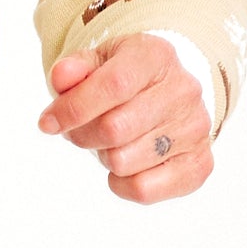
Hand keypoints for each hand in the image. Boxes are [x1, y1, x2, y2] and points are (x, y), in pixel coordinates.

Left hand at [40, 31, 213, 203]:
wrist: (167, 96)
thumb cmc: (124, 80)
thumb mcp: (97, 63)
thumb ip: (74, 68)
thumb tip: (61, 77)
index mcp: (156, 57)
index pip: (112, 85)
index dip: (73, 109)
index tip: (48, 122)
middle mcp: (184, 91)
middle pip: (114, 129)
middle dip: (83, 135)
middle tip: (82, 131)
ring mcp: (195, 129)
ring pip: (123, 162)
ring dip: (105, 157)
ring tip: (114, 142)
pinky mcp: (199, 164)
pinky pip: (143, 190)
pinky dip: (121, 184)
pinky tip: (126, 164)